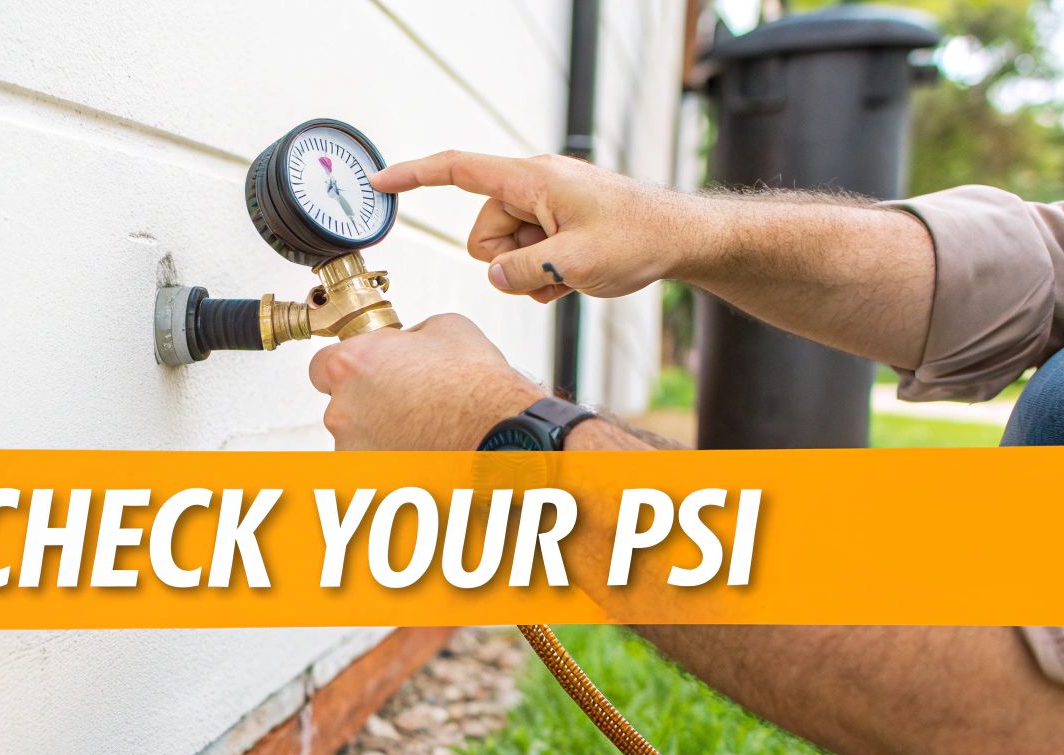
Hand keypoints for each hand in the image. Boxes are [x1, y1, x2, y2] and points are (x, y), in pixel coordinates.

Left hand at [307, 314, 543, 449]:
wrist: (499, 435)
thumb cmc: (476, 388)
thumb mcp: (445, 328)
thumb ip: (409, 336)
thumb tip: (407, 343)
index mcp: (352, 365)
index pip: (322, 366)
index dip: (348, 369)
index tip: (365, 373)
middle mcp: (342, 409)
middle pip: (341, 404)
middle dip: (368, 402)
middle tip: (406, 400)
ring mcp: (353, 449)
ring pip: (357, 439)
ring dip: (380, 434)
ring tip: (421, 429)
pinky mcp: (370, 480)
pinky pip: (373, 467)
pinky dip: (391, 462)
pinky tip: (421, 451)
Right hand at [372, 151, 688, 302]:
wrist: (682, 238)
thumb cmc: (638, 238)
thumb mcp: (572, 265)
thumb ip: (519, 272)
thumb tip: (492, 275)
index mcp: (531, 180)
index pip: (459, 170)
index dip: (415, 176)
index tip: (381, 182)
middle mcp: (535, 186)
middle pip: (483, 233)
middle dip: (507, 260)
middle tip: (554, 267)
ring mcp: (547, 206)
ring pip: (506, 251)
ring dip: (531, 271)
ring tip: (572, 271)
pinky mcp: (559, 224)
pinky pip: (529, 257)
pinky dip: (546, 272)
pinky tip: (576, 275)